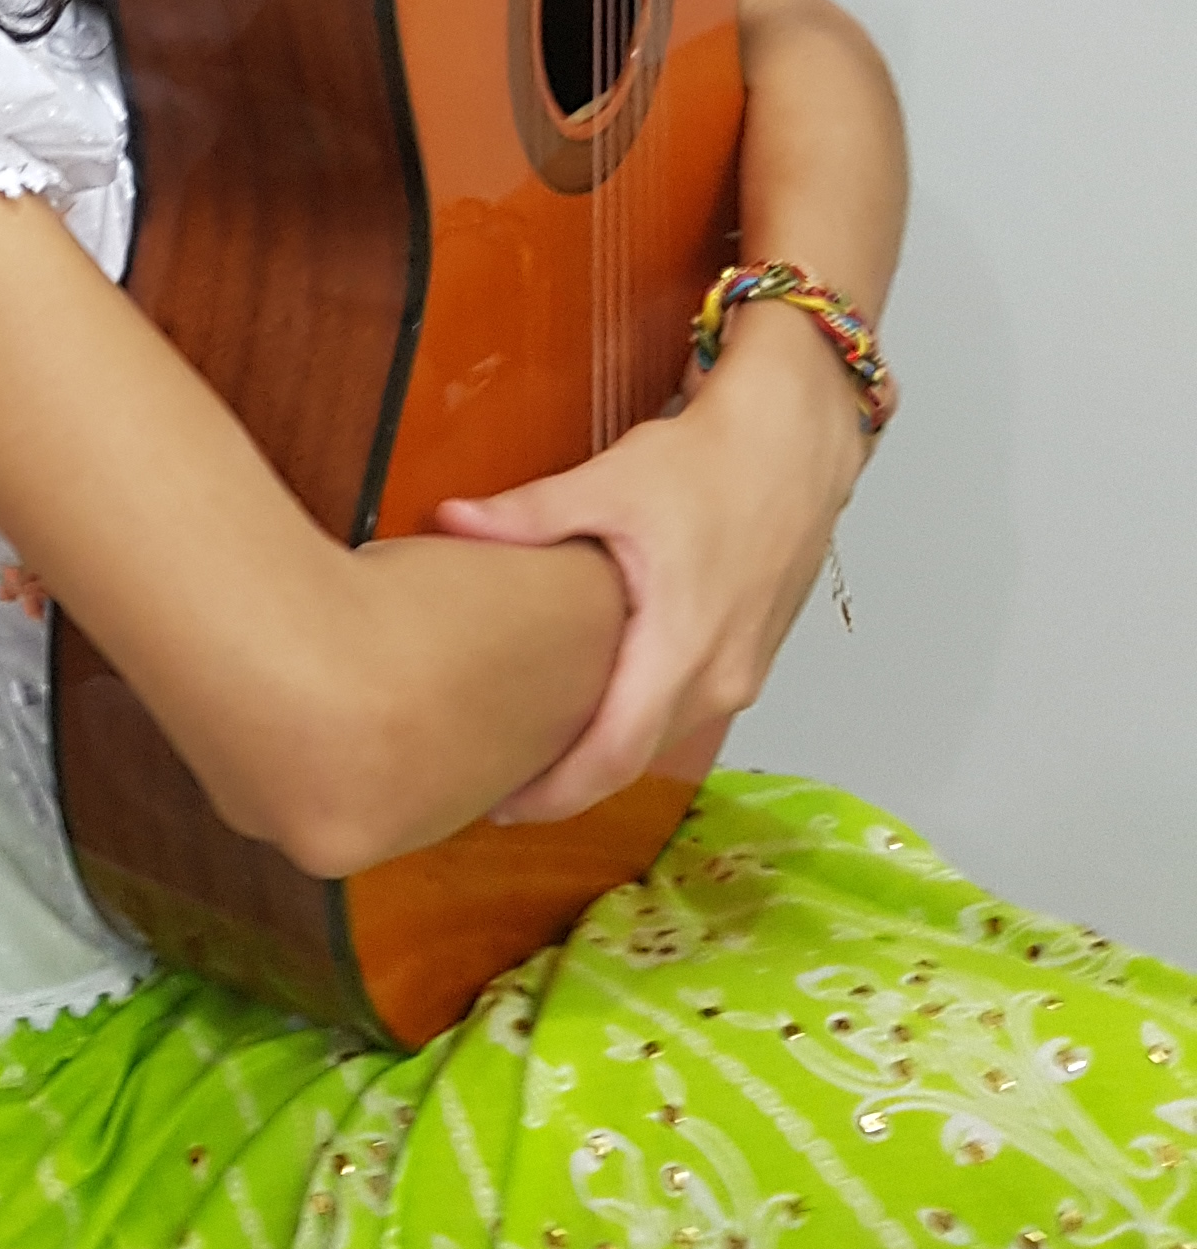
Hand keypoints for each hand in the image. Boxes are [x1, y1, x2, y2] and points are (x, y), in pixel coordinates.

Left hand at [431, 306, 864, 821]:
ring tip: (538, 745)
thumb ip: (529, 515)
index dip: (553, 794)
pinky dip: (640, 716)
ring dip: (606, 749)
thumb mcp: (610, 484)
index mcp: (681, 650)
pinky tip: (597, 700)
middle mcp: (720, 677)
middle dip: (569, 781)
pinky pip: (688, 707)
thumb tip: (452, 521)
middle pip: (634, 759)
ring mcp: (744, 670)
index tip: (499, 808)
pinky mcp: (752, 654)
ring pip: (663, 734)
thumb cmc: (712, 461)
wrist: (796, 439)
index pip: (611, 758)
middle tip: (499, 780)